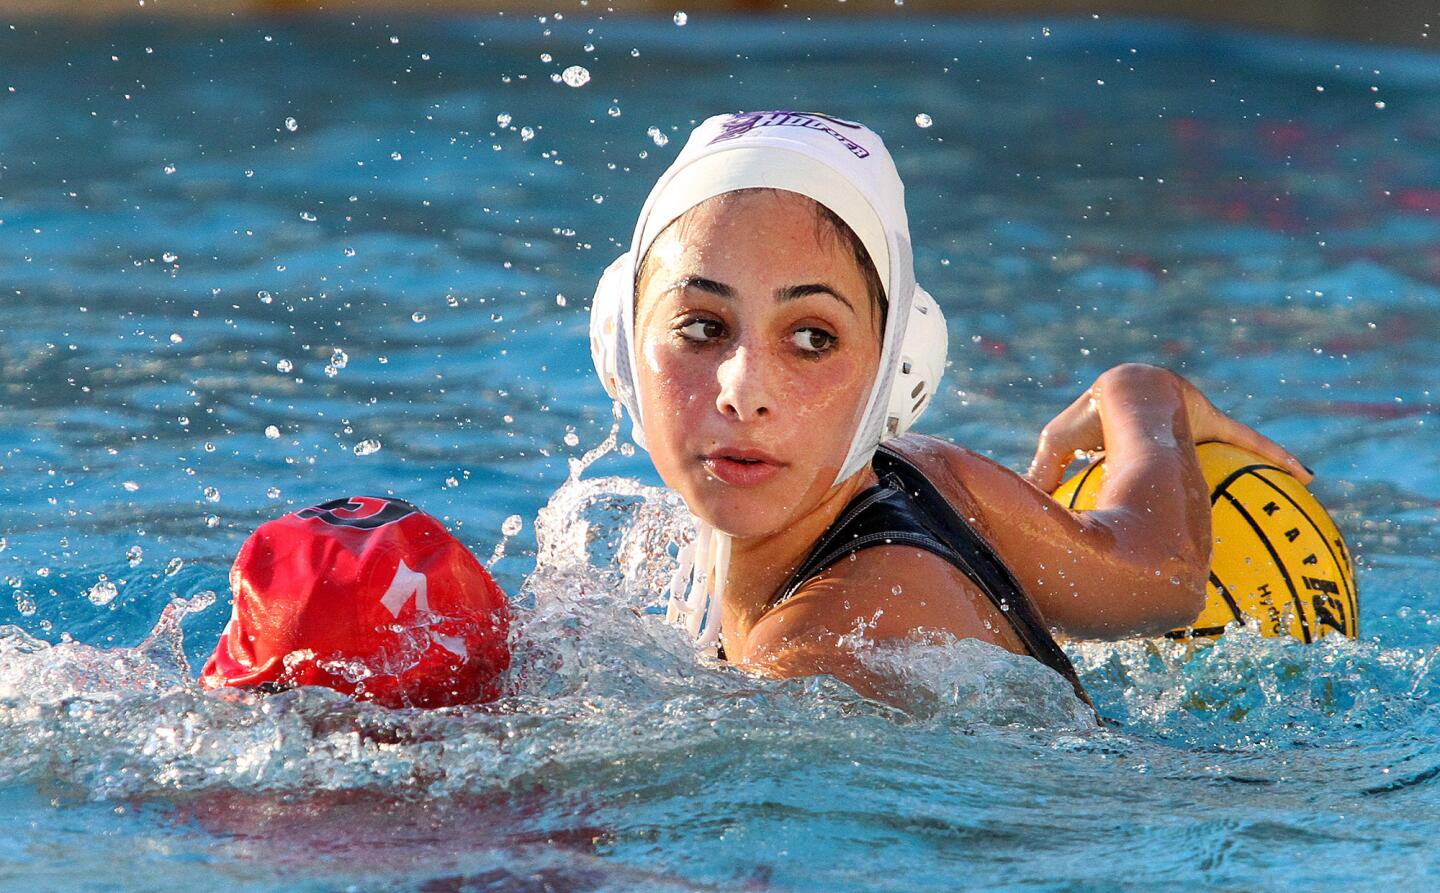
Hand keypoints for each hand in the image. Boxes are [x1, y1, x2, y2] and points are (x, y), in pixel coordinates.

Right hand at [1023, 363, 1312, 492]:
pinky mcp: (1215, 423)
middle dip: (1210, 463)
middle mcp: (1171, 433)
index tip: (1155, 494)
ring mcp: (1195, 425)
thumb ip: (1045, 478)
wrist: (1122, 390)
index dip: (1149, 468)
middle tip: (1228, 496)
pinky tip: (1307, 475)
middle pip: (1195, 453)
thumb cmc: (1090, 419)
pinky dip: (1277, 455)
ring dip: (1259, 464)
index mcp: (1134, 439)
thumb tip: (1023, 514)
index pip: (1142, 455)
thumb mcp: (1059, 450)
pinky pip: (1251, 442)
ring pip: (1231, 449)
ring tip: (1291, 486)